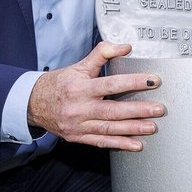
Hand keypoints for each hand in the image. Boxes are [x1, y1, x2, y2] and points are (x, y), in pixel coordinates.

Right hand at [27, 42, 164, 150]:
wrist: (33, 104)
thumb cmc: (59, 83)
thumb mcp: (79, 65)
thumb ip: (102, 54)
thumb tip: (125, 46)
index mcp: (80, 88)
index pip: (111, 84)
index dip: (133, 82)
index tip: (153, 80)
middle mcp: (79, 108)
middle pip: (113, 110)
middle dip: (138, 110)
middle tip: (158, 109)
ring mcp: (78, 125)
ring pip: (109, 129)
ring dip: (133, 129)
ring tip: (151, 127)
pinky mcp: (78, 137)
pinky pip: (101, 142)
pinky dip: (120, 144)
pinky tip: (136, 145)